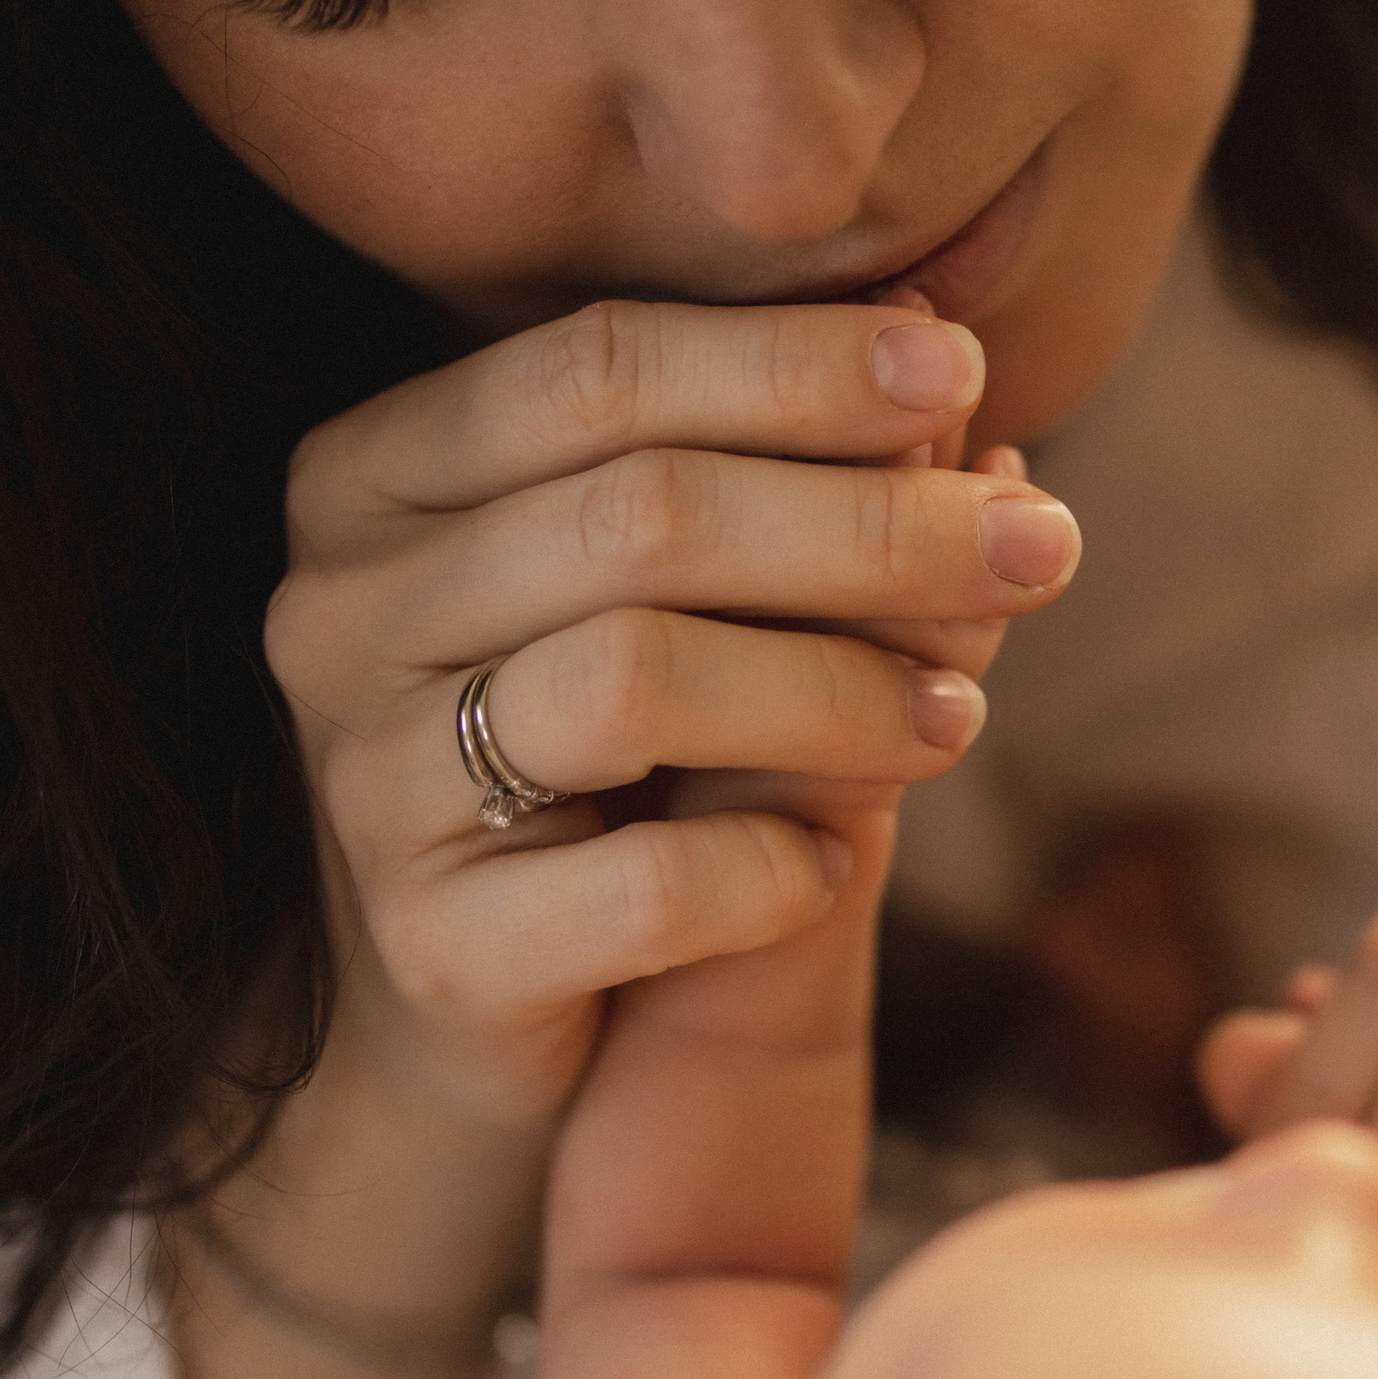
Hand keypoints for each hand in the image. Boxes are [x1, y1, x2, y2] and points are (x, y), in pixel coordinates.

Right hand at [266, 295, 1077, 1128]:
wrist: (483, 1014)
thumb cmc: (603, 768)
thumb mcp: (671, 600)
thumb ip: (774, 480)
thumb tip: (959, 377)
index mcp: (377, 474)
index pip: (598, 366)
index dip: (794, 364)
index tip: (967, 372)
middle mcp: (337, 610)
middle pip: (637, 516)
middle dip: (868, 525)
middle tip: (1040, 551)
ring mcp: (366, 782)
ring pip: (634, 681)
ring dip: (839, 692)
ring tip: (960, 715)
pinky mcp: (432, 949)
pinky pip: (647, 887)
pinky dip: (774, 867)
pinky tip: (833, 865)